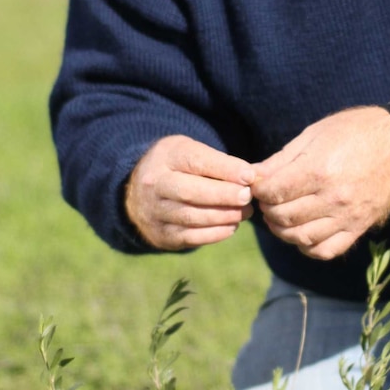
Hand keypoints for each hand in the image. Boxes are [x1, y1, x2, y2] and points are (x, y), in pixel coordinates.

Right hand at [125, 135, 254, 250]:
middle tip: (247, 196)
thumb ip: (218, 162)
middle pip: (190, 192)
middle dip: (223, 195)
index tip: (249, 176)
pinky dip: (215, 233)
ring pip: (191, 217)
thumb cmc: (178, 168)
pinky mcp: (160, 234)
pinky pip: (189, 237)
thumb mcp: (191, 152)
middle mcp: (155, 184)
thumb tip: (250, 178)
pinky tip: (231, 226)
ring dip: (223, 216)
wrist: (139, 191)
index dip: (225, 169)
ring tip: (245, 212)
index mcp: (166, 156)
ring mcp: (154, 211)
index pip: (196, 161)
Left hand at [250, 107, 389, 260]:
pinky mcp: (359, 227)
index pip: (274, 193)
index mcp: (320, 170)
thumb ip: (281, 159)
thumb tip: (253, 176)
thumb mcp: (314, 134)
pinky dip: (307, 246)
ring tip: (280, 216)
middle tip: (268, 199)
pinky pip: (326, 250)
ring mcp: (348, 216)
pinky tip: (302, 232)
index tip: (259, 185)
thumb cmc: (354, 131)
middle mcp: (334, 197)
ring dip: (282, 230)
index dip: (259, 190)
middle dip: (267, 209)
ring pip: (301, 237)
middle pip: (284, 217)